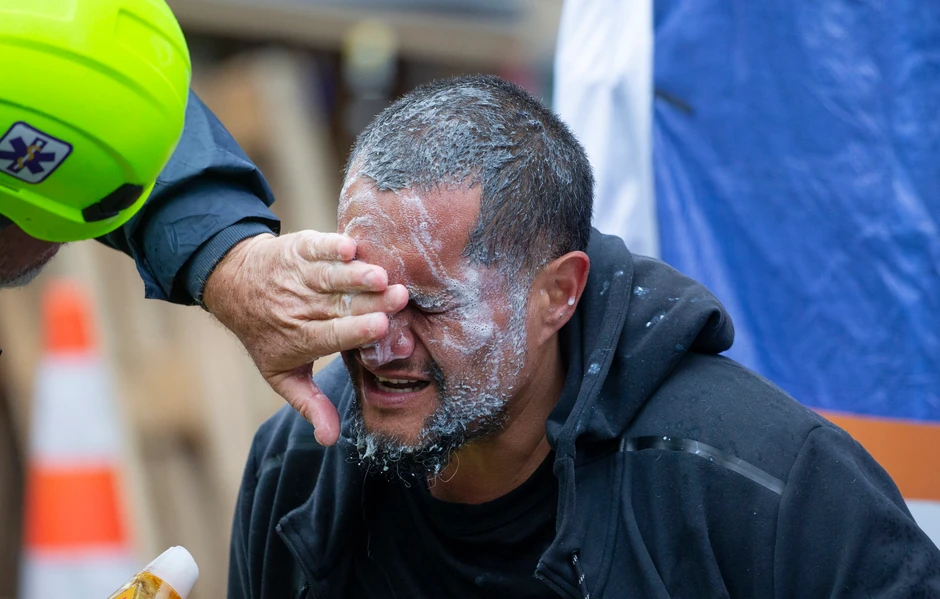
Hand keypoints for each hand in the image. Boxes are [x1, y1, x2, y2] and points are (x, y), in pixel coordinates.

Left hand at [202, 231, 407, 445]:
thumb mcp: (282, 374)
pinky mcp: (298, 249)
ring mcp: (296, 276)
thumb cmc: (267, 333)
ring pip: (330, 277)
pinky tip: (351, 246)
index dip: (354, 331)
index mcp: (296, 338)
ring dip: (356, 275)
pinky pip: (316, 247)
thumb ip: (308, 404)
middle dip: (370, 301)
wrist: (235, 284)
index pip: (328, 335)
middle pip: (337, 305)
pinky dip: (332, 245)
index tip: (381, 327)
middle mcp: (295, 306)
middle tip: (400, 297)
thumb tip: (331, 440)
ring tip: (382, 275)